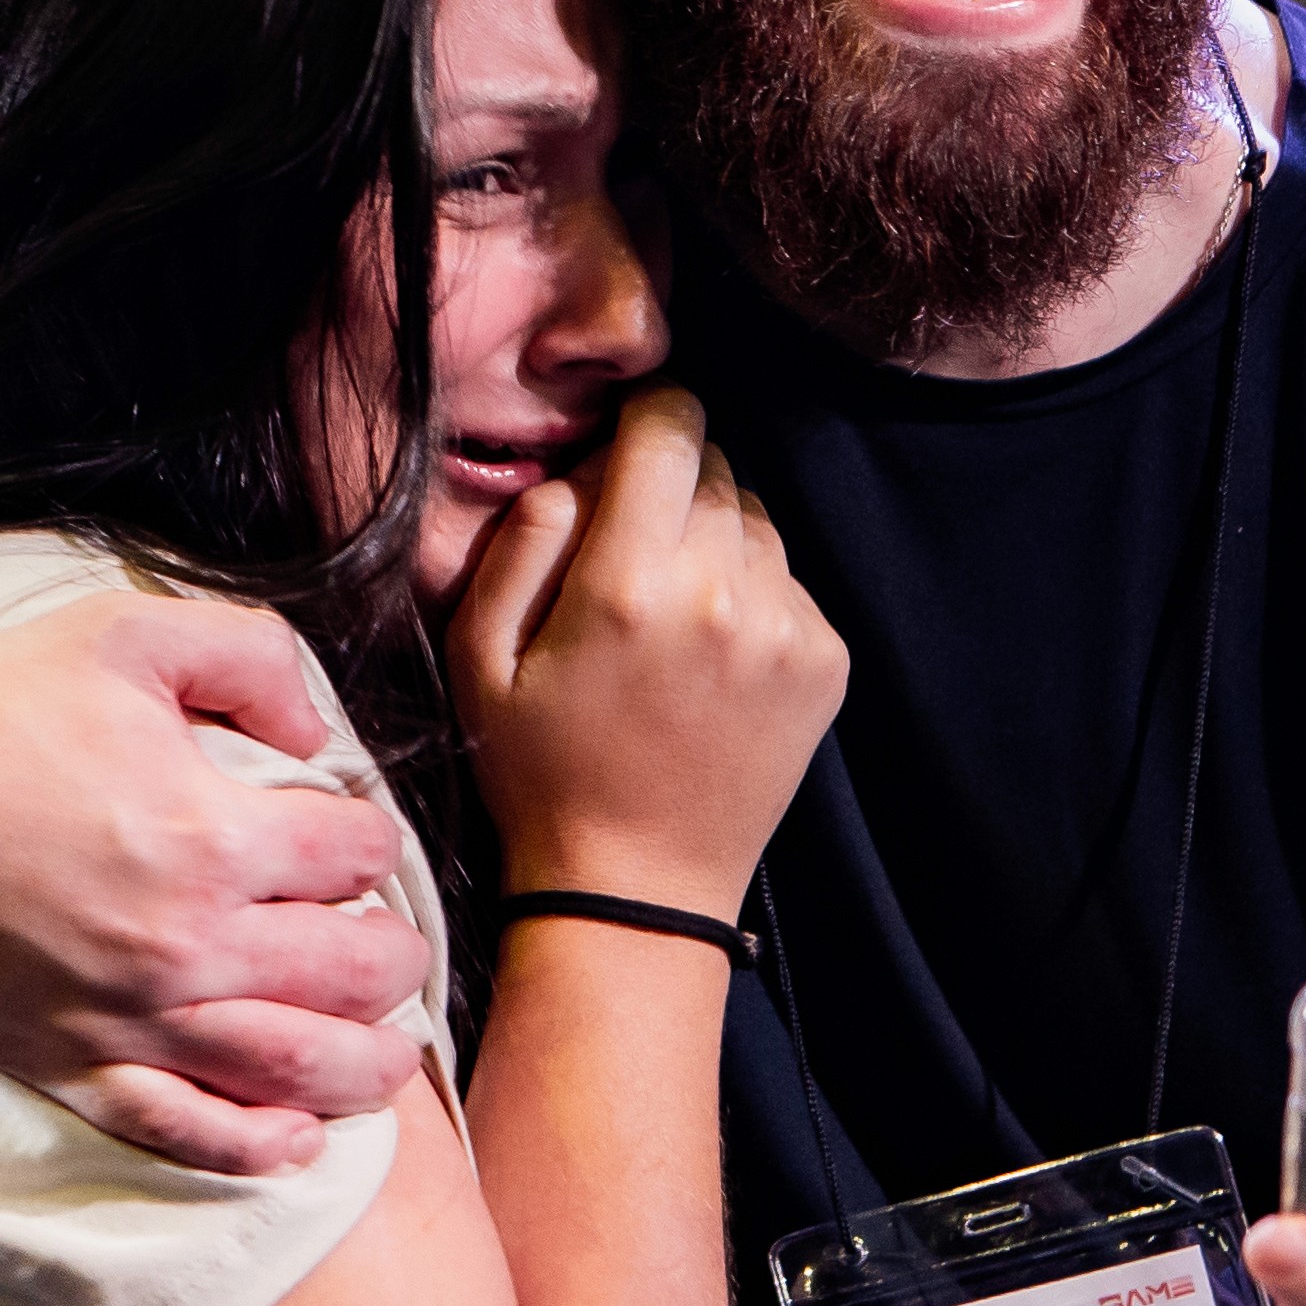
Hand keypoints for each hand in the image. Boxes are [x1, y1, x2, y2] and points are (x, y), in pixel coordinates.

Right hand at [0, 590, 431, 1173]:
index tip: (346, 831)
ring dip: (367, 1067)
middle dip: (394, 955)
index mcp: (207, 833)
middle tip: (389, 942)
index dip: (368, 835)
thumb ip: (248, 656)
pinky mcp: (72, 1068)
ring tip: (389, 1053)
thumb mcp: (122, 632)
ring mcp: (129, 1019)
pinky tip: (300, 1137)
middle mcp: (183, 943)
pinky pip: (187, 1132)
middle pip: (353, 972)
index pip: (356, 853)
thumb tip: (317, 730)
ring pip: (296, 1070)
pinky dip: (259, 1145)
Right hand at [448, 389, 847, 917]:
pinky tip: (712, 657)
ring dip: (717, 541)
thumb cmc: (542, 772)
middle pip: (716, 468)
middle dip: (673, 488)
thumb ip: (522, 542)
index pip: (670, 426)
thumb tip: (581, 472)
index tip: (629, 445)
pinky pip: (790, 580)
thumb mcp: (480, 656)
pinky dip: (755, 596)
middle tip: (633, 558)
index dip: (648, 417)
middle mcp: (723, 594)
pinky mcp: (826, 662)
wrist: (637, 888)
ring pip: (758, 521)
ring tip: (672, 617)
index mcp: (630, 583)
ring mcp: (786, 630)